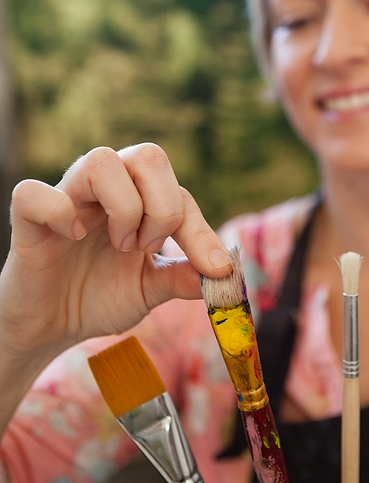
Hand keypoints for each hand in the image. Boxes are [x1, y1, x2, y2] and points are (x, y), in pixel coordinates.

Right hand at [0, 143, 231, 362]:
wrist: (50, 328)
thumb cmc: (98, 298)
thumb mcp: (149, 289)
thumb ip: (184, 278)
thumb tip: (225, 272)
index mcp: (139, 201)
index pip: (180, 192)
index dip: (201, 230)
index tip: (213, 268)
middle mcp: (106, 190)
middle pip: (148, 155)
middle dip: (163, 207)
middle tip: (147, 248)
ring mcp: (68, 199)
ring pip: (101, 160)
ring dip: (122, 207)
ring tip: (118, 245)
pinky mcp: (29, 220)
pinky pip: (34, 192)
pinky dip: (59, 212)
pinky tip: (72, 237)